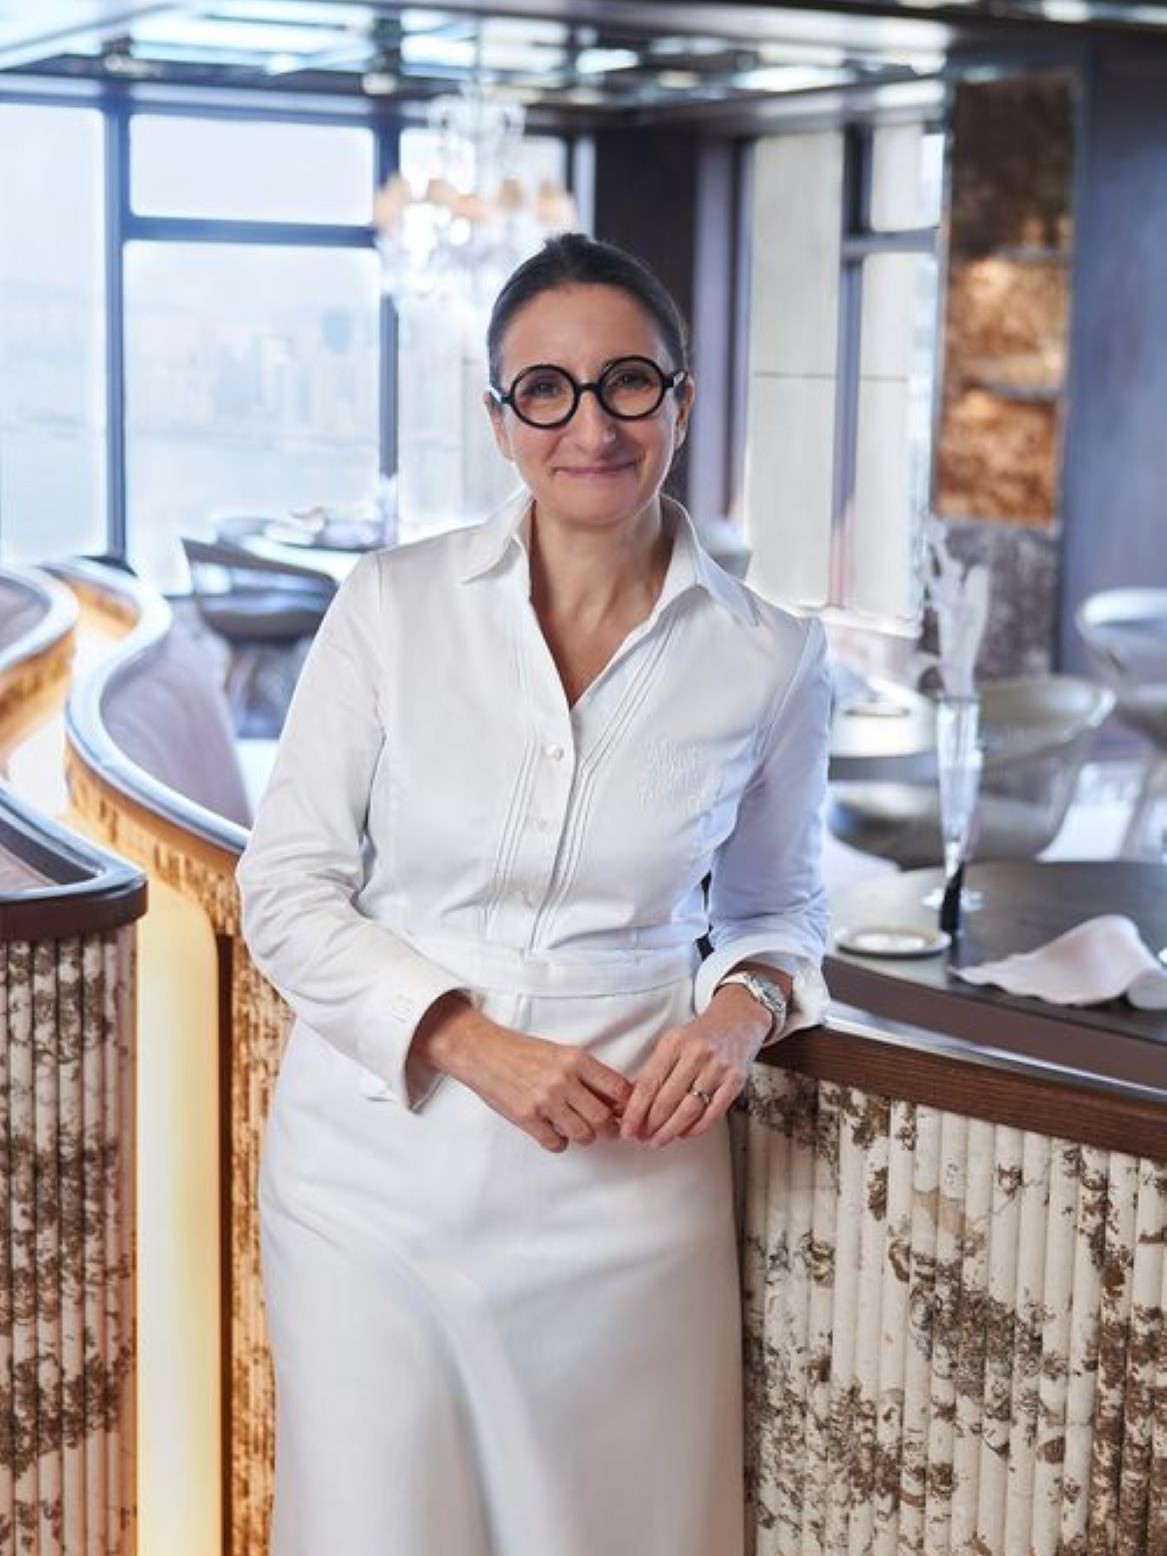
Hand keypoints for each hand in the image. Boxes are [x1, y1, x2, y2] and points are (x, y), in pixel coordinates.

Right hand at [412, 994, 631, 1153]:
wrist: (485, 1052)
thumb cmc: (525, 1053)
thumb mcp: (562, 1054)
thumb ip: (587, 1074)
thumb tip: (617, 1099)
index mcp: (577, 1060)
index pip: (618, 1089)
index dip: (627, 1105)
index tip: (625, 1112)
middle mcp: (564, 1080)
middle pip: (604, 1118)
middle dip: (610, 1129)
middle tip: (608, 1130)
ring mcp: (545, 1100)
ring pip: (583, 1134)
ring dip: (586, 1137)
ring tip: (580, 1130)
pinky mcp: (526, 1117)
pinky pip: (556, 1143)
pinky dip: (560, 1143)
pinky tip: (554, 1132)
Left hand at [620, 984, 773, 1148]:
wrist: (738, 1020)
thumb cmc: (701, 1034)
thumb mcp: (673, 1042)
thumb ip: (654, 1070)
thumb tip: (633, 1103)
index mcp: (674, 1042)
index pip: (649, 1083)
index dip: (635, 1111)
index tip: (627, 1128)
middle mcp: (697, 1053)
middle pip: (667, 1099)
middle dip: (651, 1125)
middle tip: (642, 1137)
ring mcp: (718, 1067)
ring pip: (689, 1110)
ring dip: (671, 1131)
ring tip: (659, 1139)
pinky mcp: (736, 1081)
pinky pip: (712, 1113)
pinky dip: (696, 1128)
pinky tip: (684, 1133)